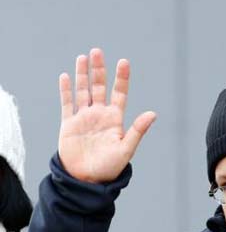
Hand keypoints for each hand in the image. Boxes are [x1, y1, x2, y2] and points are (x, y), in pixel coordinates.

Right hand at [58, 48, 155, 182]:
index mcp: (115, 119)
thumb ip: (138, 130)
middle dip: (99, 70)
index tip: (123, 62)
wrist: (87, 180)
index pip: (119, 93)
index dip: (121, 78)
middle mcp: (100, 115)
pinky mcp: (69, 124)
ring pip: (83, 91)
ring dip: (82, 75)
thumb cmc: (110, 167)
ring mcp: (84, 118)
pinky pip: (67, 103)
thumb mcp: (126, 148)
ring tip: (83, 58)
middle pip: (100, 87)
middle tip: (97, 51)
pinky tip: (66, 76)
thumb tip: (153, 114)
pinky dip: (66, 90)